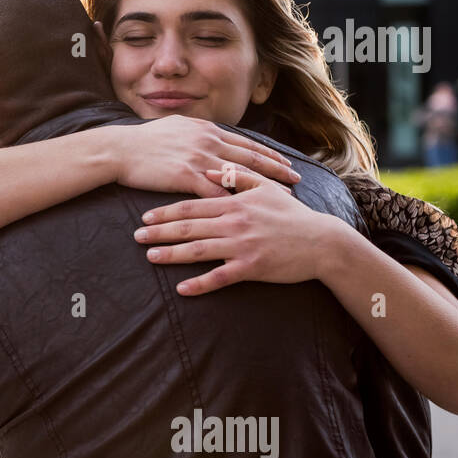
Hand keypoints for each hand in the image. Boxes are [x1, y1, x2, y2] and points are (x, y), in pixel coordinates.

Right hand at [110, 115, 300, 198]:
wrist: (119, 149)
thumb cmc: (142, 141)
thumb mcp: (175, 127)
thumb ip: (196, 132)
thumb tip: (210, 135)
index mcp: (207, 130)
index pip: (246, 143)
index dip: (268, 154)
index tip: (285, 162)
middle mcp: (208, 141)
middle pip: (250, 158)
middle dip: (276, 169)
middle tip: (297, 179)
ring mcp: (198, 158)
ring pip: (240, 175)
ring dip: (264, 187)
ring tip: (282, 198)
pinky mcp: (186, 176)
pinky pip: (216, 192)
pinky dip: (235, 203)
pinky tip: (250, 214)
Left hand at [133, 166, 347, 294]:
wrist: (321, 242)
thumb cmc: (292, 215)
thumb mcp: (266, 189)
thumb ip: (239, 177)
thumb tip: (214, 169)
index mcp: (235, 203)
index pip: (193, 205)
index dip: (166, 211)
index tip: (146, 217)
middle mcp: (234, 222)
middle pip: (189, 226)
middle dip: (160, 232)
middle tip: (136, 236)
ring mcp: (242, 245)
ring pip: (199, 250)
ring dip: (172, 254)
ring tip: (150, 257)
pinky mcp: (252, 266)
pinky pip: (220, 277)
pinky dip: (200, 284)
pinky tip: (182, 289)